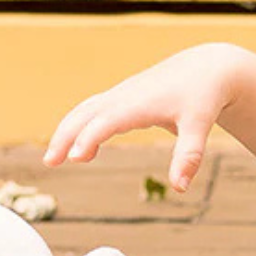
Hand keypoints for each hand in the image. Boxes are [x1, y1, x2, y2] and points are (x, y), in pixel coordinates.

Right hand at [41, 43, 245, 193]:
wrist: (205, 68)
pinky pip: (93, 111)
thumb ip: (189, 156)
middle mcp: (124, 96)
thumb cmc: (202, 97)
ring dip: (66, 132)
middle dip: (65, 136)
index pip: (107, 121)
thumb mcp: (199, 126)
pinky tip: (83, 152)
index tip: (75, 157)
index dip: (90, 137)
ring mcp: (120, 95)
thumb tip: (180, 188)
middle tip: (50, 163)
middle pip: (85, 114)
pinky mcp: (123, 97)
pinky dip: (80, 127)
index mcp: (140, 103)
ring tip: (55, 160)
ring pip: (84, 111)